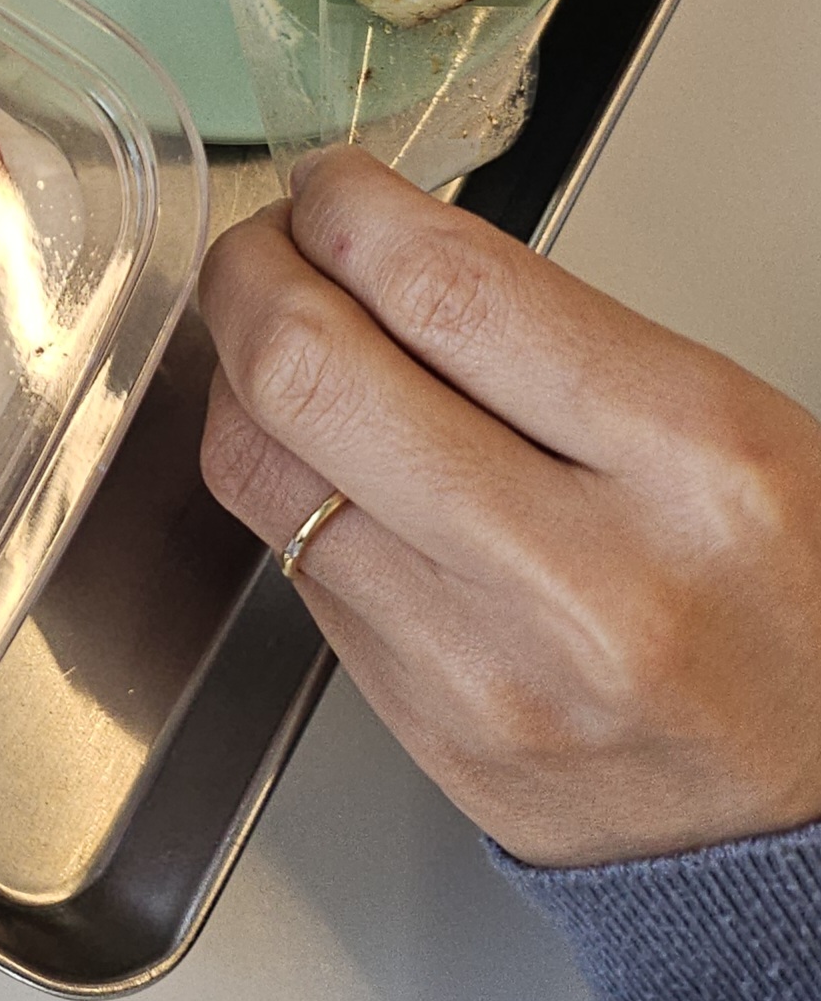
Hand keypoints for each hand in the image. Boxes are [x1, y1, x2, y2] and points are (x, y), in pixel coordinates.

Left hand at [197, 148, 820, 867]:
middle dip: (252, 273)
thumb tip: (372, 242)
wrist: (816, 815)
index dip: (346, 209)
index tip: (330, 186)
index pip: (444, 288)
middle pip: (310, 371)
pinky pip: (287, 560)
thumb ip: (543, 329)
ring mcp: (482, 663)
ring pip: (260, 463)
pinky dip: (279, 477)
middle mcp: (579, 571)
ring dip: (237, 370)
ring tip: (274, 334)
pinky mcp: (420, 725)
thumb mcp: (723, 422)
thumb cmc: (786, 601)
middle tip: (264, 245)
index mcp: (690, 460)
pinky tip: (318, 450)